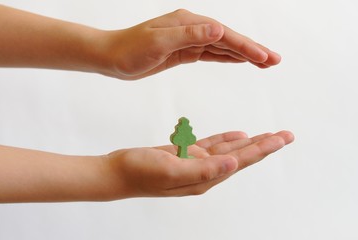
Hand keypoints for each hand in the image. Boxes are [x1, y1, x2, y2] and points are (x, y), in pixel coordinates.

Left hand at [98, 9, 281, 79]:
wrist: (111, 57)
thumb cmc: (130, 50)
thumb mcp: (158, 42)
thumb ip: (189, 35)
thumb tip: (219, 30)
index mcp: (189, 23)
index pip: (224, 35)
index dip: (247, 47)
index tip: (266, 58)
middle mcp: (192, 28)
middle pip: (228, 39)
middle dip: (252, 50)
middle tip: (275, 61)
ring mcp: (189, 39)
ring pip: (222, 47)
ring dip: (243, 54)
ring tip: (263, 62)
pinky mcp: (184, 51)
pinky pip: (210, 54)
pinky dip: (226, 57)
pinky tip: (236, 60)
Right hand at [103, 130, 293, 198]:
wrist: (118, 171)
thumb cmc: (140, 173)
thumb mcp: (171, 171)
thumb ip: (203, 170)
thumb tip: (234, 165)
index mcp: (205, 178)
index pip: (242, 161)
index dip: (264, 149)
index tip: (283, 139)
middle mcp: (205, 172)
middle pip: (242, 156)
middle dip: (265, 144)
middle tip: (286, 135)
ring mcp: (195, 163)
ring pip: (229, 150)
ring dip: (249, 142)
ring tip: (268, 135)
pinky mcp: (185, 154)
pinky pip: (212, 145)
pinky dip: (226, 139)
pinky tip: (238, 136)